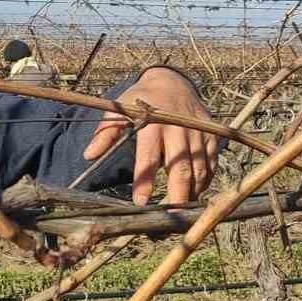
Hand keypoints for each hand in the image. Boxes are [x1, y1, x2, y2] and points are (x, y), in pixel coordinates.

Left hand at [83, 67, 219, 204]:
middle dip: (177, 194)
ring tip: (181, 212)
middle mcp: (179, 127)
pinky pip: (212, 163)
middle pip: (181, 167)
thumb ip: (106, 133)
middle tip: (170, 218)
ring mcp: (199, 131)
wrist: (172, 82)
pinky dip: (206, 181)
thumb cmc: (140, 100)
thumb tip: (88, 155)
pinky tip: (195, 194)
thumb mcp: (119, 109)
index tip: (140, 202)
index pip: (149, 156)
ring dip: (192, 192)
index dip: (145, 181)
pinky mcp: (212, 134)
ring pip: (200, 168)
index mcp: (153, 122)